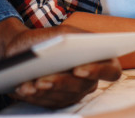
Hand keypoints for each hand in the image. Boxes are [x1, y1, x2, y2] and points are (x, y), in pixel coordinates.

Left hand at [5, 25, 120, 107]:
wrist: (23, 50)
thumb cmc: (45, 39)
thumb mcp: (58, 32)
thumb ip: (69, 36)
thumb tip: (68, 45)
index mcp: (98, 59)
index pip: (110, 70)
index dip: (98, 71)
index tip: (78, 69)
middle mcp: (90, 79)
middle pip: (81, 86)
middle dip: (60, 82)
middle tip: (42, 80)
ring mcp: (74, 92)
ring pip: (63, 96)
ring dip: (44, 91)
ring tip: (28, 85)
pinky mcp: (59, 101)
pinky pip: (49, 102)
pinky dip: (34, 95)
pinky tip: (23, 89)